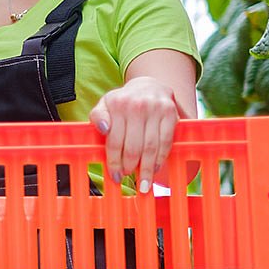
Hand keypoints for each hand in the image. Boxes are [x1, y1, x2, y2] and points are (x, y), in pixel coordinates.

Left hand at [88, 76, 178, 193]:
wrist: (150, 86)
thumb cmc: (124, 101)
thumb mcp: (105, 104)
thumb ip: (98, 116)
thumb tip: (103, 129)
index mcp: (118, 104)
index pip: (114, 140)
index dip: (114, 161)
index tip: (115, 175)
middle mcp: (137, 106)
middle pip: (133, 146)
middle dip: (130, 166)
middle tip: (128, 177)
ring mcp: (156, 109)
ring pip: (151, 147)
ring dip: (147, 168)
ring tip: (144, 182)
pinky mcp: (171, 114)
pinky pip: (166, 142)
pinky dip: (161, 158)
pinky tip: (155, 168)